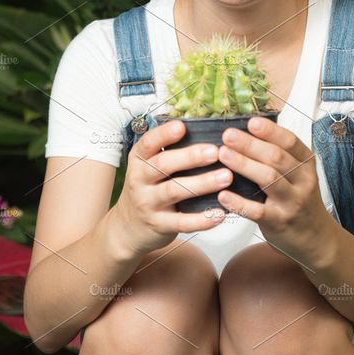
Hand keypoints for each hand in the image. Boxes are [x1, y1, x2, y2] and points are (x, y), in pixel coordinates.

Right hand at [112, 120, 232, 258]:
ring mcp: (148, 203)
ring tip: (226, 177)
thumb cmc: (148, 188)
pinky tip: (220, 214)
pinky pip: (182, 222)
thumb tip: (204, 131)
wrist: (127, 228)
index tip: (182, 126)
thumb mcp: (148, 167)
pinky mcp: (158, 225)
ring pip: (174, 191)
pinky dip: (201, 219)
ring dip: (202, 183)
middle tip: (216, 152)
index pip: (148, 143)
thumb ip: (168, 152)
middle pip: (164, 165)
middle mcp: (140, 179)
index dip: (164, 134)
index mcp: (140, 160)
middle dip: (191, 157)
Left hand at [217, 116, 329, 261]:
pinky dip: (239, 202)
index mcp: (306, 164)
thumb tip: (246, 131)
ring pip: (268, 179)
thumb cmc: (299, 199)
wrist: (317, 238)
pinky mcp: (279, 222)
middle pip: (276, 157)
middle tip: (228, 135)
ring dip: (244, 164)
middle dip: (250, 144)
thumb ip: (279, 156)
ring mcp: (292, 202)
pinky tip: (223, 194)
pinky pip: (257, 211)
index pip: (290, 141)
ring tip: (223, 154)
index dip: (270, 131)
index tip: (250, 121)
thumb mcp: (299, 175)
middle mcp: (303, 181)